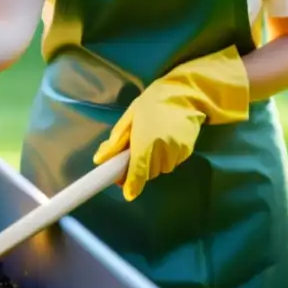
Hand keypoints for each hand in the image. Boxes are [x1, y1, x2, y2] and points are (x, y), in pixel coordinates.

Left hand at [93, 46, 249, 200]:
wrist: (184, 94)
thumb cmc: (152, 103)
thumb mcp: (129, 119)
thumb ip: (115, 142)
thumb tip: (100, 160)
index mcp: (146, 141)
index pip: (138, 171)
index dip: (132, 184)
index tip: (127, 193)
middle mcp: (163, 151)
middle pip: (148, 173)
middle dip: (139, 168)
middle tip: (132, 153)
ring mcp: (177, 152)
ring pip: (160, 169)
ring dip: (152, 162)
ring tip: (151, 140)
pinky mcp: (187, 152)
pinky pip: (171, 162)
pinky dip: (165, 157)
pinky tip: (165, 139)